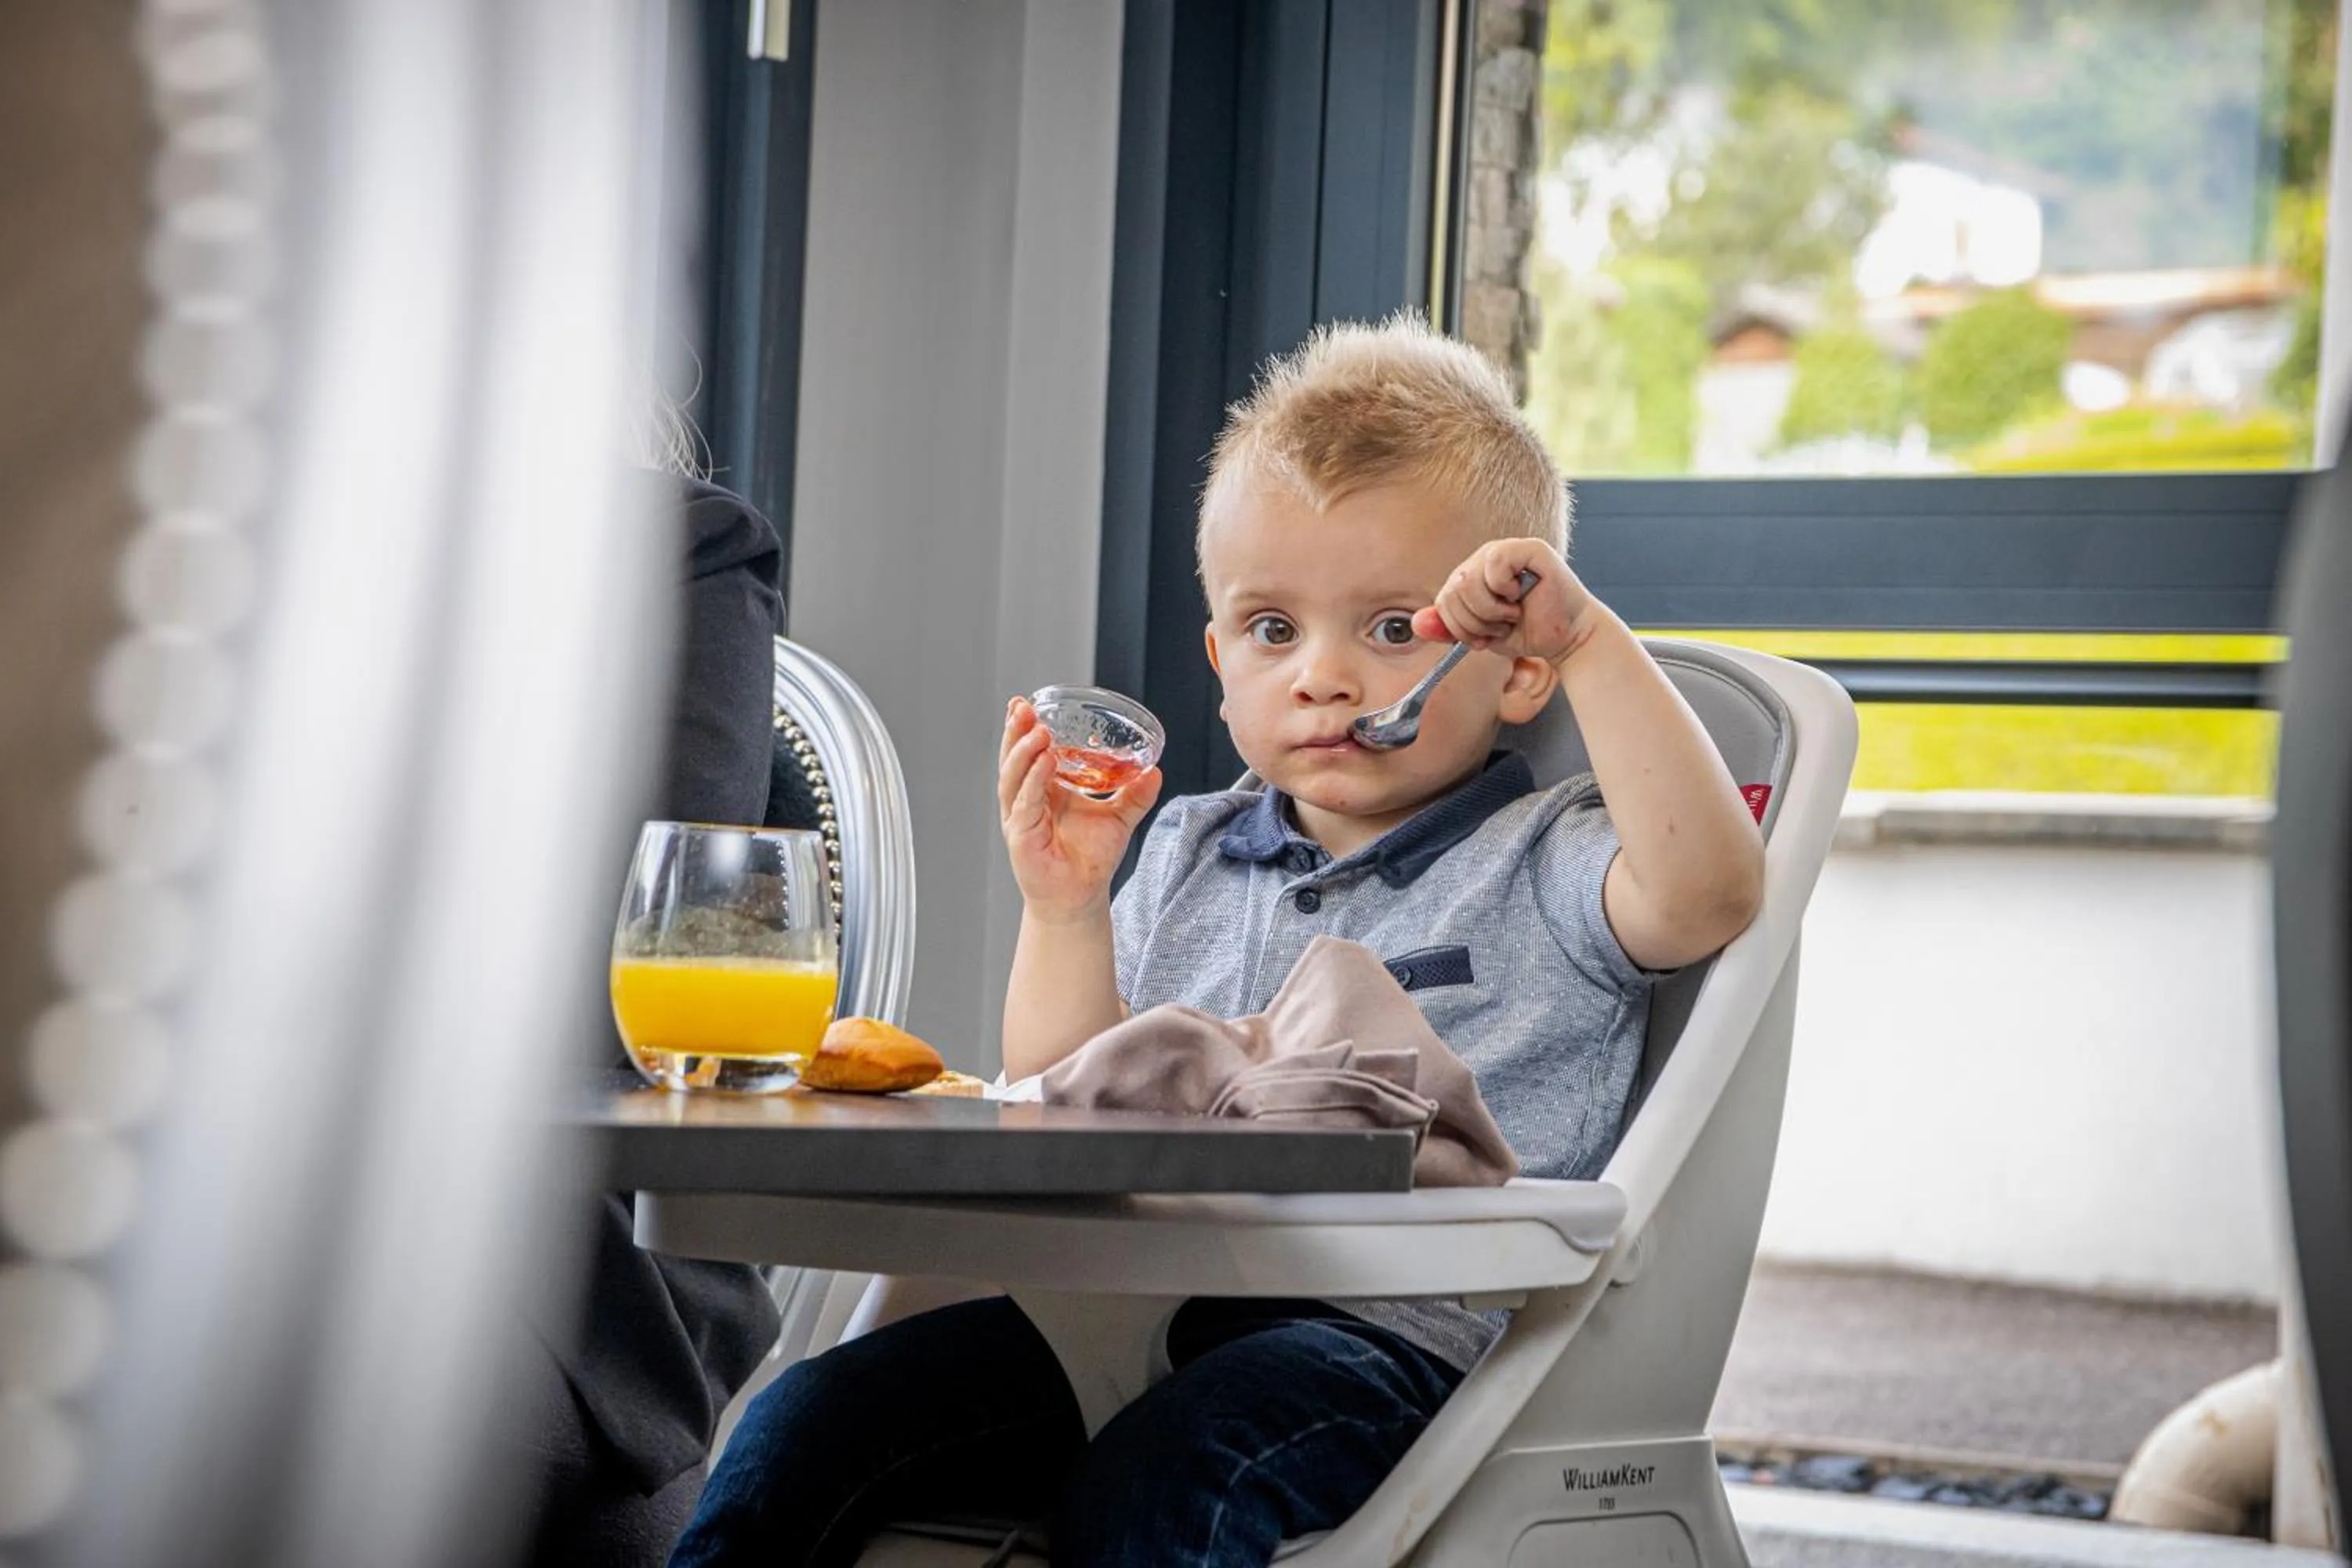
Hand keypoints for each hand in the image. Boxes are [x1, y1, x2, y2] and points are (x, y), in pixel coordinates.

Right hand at [998, 696, 1162, 921]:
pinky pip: (1026, 803)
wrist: (1080, 898)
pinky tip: (1046, 763)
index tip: (1024, 702)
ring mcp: (1019, 817)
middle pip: (1013, 758)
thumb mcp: (1117, 818)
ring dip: (1023, 751)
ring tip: (1037, 729)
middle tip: (1022, 706)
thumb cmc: (1089, 859)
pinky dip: (1034, 781)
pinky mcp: (1021, 836)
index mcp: (1041, 790)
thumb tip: (1155, 771)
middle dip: (1015, 731)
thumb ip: (1134, 795)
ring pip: (1014, 777)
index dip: (1022, 728)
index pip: (1026, 752)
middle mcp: (1025, 800)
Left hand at [1412, 537, 1607, 665]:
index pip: (1443, 600)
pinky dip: (1505, 589)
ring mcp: (1507, 551)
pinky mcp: (1528, 548)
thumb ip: (1449, 628)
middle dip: (1476, 622)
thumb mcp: (1480, 635)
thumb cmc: (1527, 632)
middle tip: (1502, 625)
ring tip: (1513, 612)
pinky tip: (1522, 594)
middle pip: (1452, 591)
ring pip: (1468, 580)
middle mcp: (1486, 558)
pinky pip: (1494, 565)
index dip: (1461, 627)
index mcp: (1472, 575)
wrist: (1566, 639)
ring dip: (1491, 610)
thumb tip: (1416, 622)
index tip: (1485, 637)